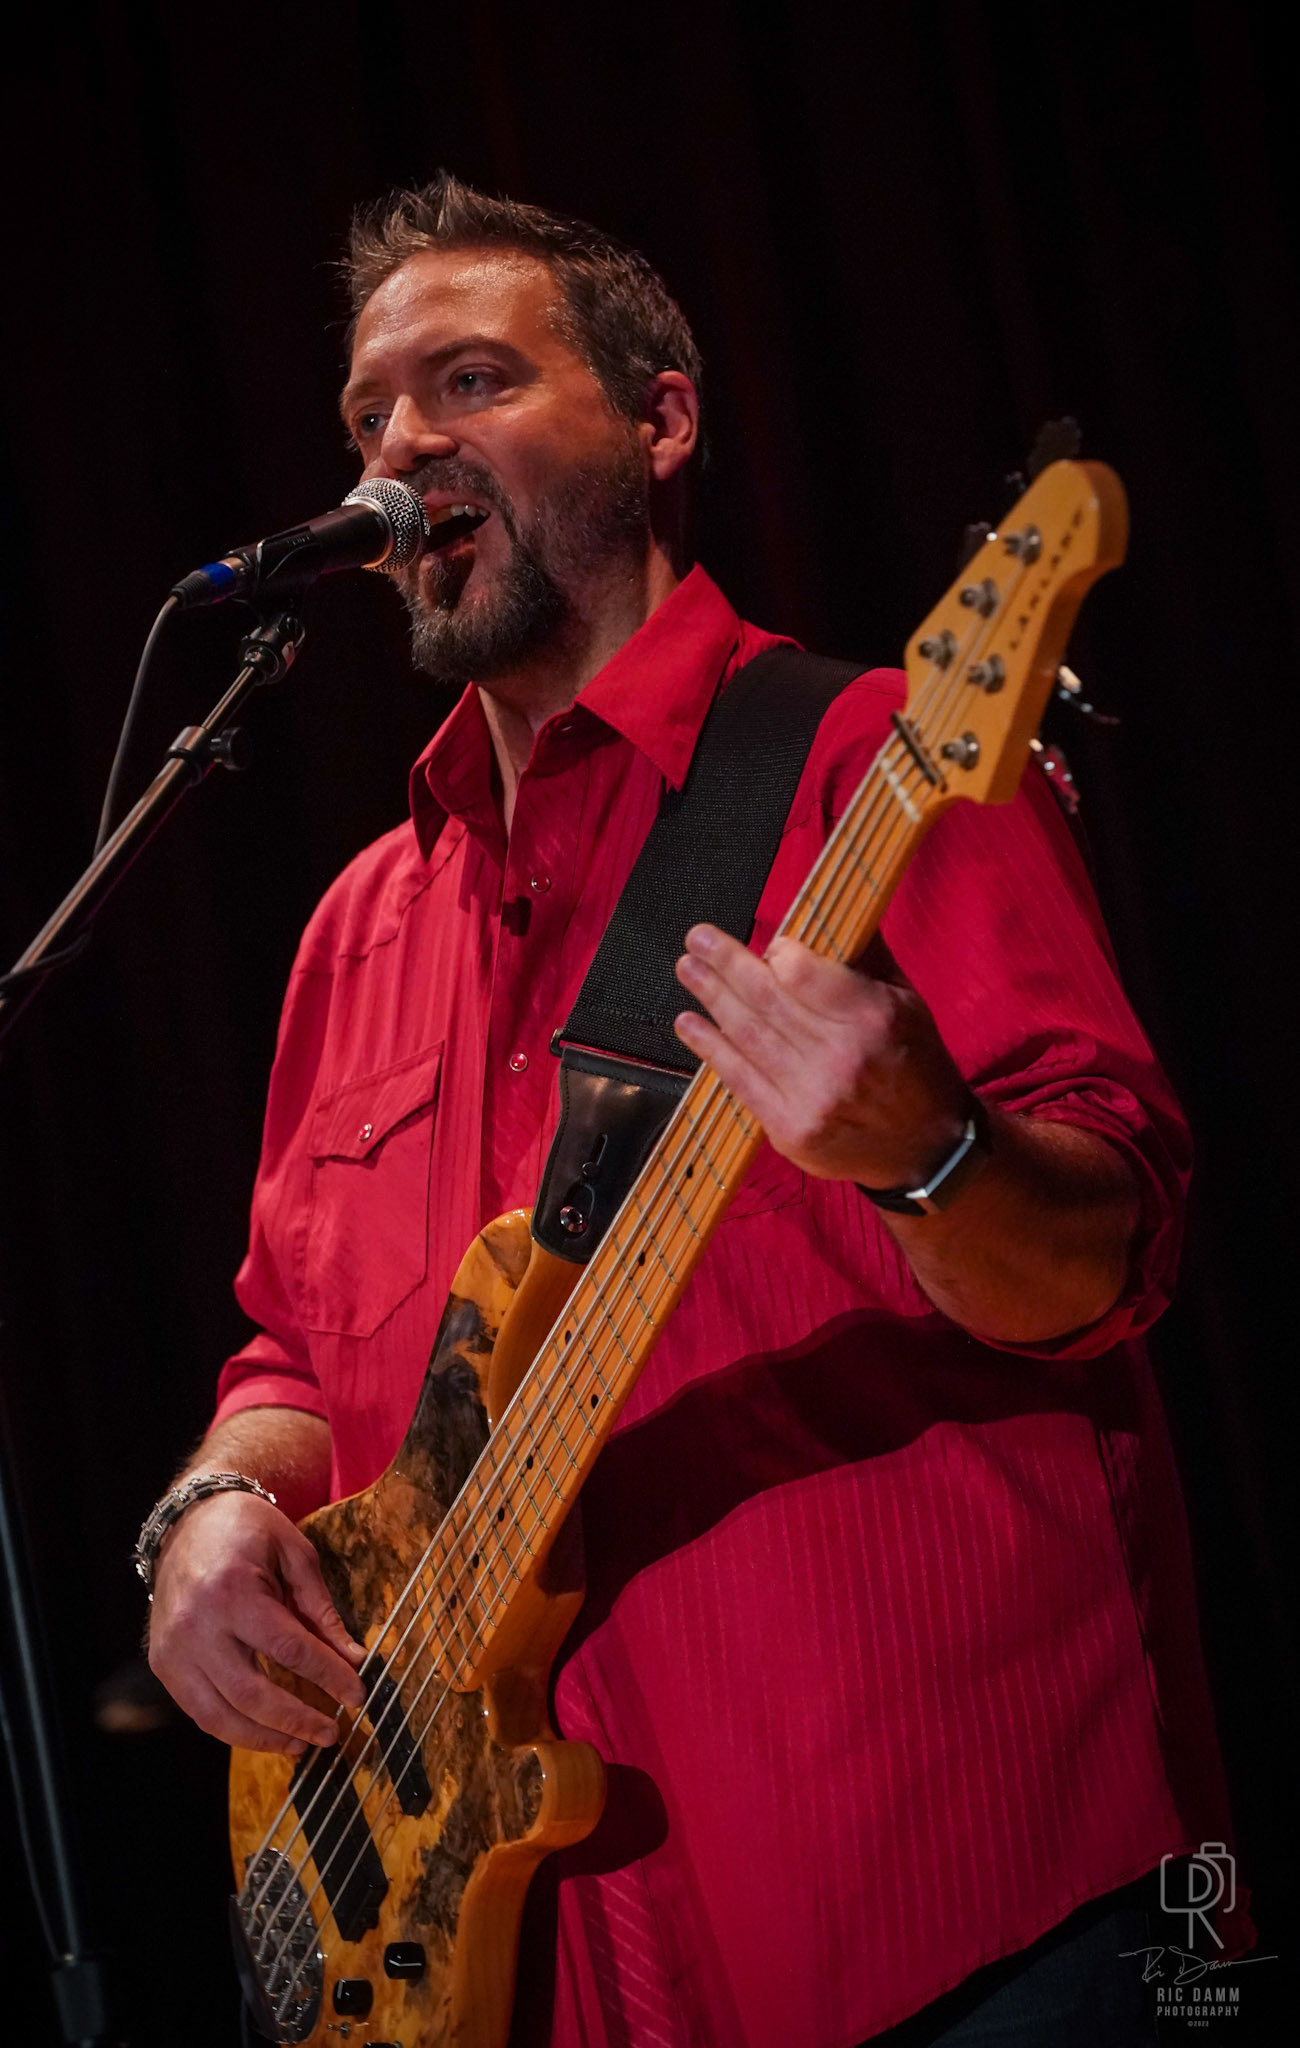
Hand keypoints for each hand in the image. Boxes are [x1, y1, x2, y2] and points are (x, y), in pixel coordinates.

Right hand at [148, 1490, 366, 1753]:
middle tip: (332, 1732)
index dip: (327, 1676)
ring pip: (220, 1715)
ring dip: (264, 1738)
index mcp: (233, 1591)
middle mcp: (197, 1625)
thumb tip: (353, 1657)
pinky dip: (232, 1729)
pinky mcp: (163, 1663)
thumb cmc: (247, 1530)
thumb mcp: (294, 1553)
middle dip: (297, 1719)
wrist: (190, 1519)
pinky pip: (198, 1711)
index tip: (357, 1694)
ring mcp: (174, 1649)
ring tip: (300, 1745)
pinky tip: (263, 1733)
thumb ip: (320, 1608)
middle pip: (252, 1693)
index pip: (289, 1648)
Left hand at [673, 924, 970, 1189]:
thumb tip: (826, 913)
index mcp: (871, 1016)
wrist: (927, 1147)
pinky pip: (740, 1079)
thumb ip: (864, 959)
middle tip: (697, 939)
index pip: (802, 972)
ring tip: (687, 969)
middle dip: (726, 964)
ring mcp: (811, 1095)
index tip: (767, 945)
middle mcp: (839, 1055)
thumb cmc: (916, 1065)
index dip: (776, 953)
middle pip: (766, 999)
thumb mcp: (907, 1003)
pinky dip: (710, 1048)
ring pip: (747, 1035)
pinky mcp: (790, 1128)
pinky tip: (689, 1024)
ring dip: (711, 998)